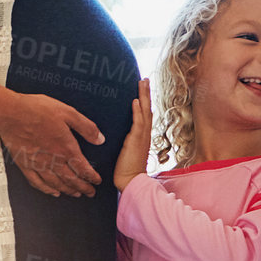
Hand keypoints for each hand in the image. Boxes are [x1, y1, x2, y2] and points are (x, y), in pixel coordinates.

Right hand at [0, 93, 103, 197]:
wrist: (10, 113)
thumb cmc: (36, 110)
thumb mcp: (67, 112)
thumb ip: (86, 127)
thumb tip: (99, 139)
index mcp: (65, 147)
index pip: (83, 168)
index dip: (92, 177)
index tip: (97, 181)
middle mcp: (53, 159)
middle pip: (71, 179)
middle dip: (83, 188)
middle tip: (90, 193)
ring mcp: (38, 164)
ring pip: (56, 183)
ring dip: (68, 190)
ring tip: (75, 194)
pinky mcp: (25, 165)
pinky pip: (37, 182)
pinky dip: (47, 190)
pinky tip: (53, 192)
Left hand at [115, 77, 151, 191]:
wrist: (130, 181)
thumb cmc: (125, 170)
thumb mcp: (124, 151)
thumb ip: (123, 141)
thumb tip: (113, 133)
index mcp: (141, 136)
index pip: (144, 114)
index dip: (143, 101)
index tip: (142, 89)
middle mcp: (144, 134)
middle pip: (147, 109)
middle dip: (146, 93)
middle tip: (145, 79)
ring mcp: (142, 137)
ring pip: (145, 112)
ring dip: (144, 96)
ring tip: (142, 82)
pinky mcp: (136, 141)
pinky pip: (138, 123)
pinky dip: (137, 111)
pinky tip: (135, 101)